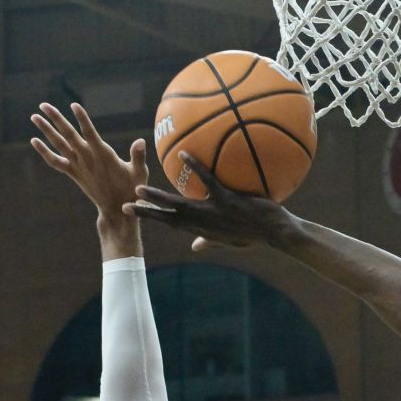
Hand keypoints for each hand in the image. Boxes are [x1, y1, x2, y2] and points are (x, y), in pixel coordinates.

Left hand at [30, 102, 148, 227]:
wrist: (115, 210)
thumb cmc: (130, 189)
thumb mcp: (139, 173)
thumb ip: (138, 156)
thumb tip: (140, 141)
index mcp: (103, 156)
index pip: (90, 134)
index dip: (82, 120)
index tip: (74, 105)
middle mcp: (87, 159)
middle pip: (68, 135)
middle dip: (56, 119)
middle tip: (43, 105)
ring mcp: (78, 166)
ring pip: (59, 145)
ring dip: (46, 131)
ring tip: (34, 117)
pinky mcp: (73, 173)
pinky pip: (55, 162)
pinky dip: (44, 152)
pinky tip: (35, 141)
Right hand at [125, 154, 293, 251]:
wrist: (276, 234)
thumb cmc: (254, 236)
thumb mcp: (228, 243)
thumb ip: (209, 243)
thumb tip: (194, 246)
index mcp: (202, 230)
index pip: (171, 224)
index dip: (152, 219)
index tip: (133, 213)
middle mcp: (204, 223)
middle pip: (168, 216)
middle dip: (146, 211)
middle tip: (125, 203)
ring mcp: (214, 212)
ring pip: (179, 204)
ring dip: (158, 197)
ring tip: (140, 188)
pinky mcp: (228, 200)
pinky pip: (209, 180)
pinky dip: (196, 167)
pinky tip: (184, 154)